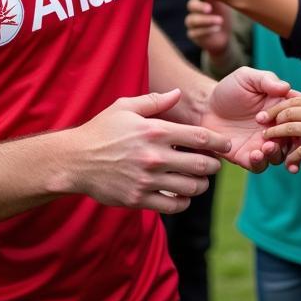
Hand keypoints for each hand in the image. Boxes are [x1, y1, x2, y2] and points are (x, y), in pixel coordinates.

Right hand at [70, 89, 230, 213]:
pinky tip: (181, 194)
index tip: (224, 144)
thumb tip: (179, 94)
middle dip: (213, 165)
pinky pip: (174, 206)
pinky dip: (184, 201)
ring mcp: (147, 180)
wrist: (76, 160)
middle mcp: (154, 156)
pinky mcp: (139, 199)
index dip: (218, 142)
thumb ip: (154, 101)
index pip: (199, 138)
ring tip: (199, 179)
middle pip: (201, 165)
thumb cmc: (102, 130)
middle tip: (213, 164)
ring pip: (191, 188)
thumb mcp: (125, 107)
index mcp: (154, 131)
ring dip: (201, 184)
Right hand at [185, 0, 232, 55]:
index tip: (211, 2)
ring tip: (220, 21)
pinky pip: (194, 33)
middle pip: (191, 5)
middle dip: (200, 7)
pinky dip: (206, 30)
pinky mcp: (192, 34)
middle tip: (210, 9)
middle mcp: (193, 10)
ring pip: (191, 20)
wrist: (223, 34)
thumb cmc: (223, 14)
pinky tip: (217, 28)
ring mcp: (191, 23)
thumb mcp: (222, 4)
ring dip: (206, 20)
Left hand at [201, 67, 294, 171]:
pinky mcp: (247, 156)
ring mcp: (262, 144)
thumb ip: (266, 80)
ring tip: (268, 146)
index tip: (298, 121)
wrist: (205, 106)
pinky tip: (254, 154)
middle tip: (281, 137)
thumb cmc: (229, 89)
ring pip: (280, 156)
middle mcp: (275, 129)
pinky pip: (259, 166)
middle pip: (295, 141)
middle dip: (293, 143)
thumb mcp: (247, 78)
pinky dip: (260, 162)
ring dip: (277, 154)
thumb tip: (286, 86)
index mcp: (280, 110)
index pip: (300, 117)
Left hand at [261, 66, 300, 171]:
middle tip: (262, 123)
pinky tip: (287, 160)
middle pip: (289, 113)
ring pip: (291, 130)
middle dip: (273, 118)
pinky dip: (292, 156)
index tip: (269, 109)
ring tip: (266, 139)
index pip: (294, 99)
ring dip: (277, 135)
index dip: (280, 104)